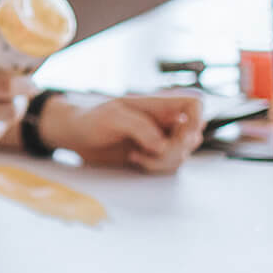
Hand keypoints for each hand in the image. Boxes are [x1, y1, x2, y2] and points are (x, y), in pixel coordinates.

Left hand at [39, 92, 203, 172]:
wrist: (74, 135)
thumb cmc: (90, 118)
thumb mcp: (112, 116)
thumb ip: (140, 127)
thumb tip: (162, 145)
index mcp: (157, 105)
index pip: (194, 104)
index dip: (197, 119)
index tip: (183, 135)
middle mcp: (162, 121)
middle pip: (193, 136)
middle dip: (176, 149)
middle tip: (152, 150)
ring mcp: (159, 139)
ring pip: (182, 155)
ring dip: (163, 162)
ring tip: (136, 155)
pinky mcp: (151, 156)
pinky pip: (168, 167)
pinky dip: (155, 168)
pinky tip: (134, 159)